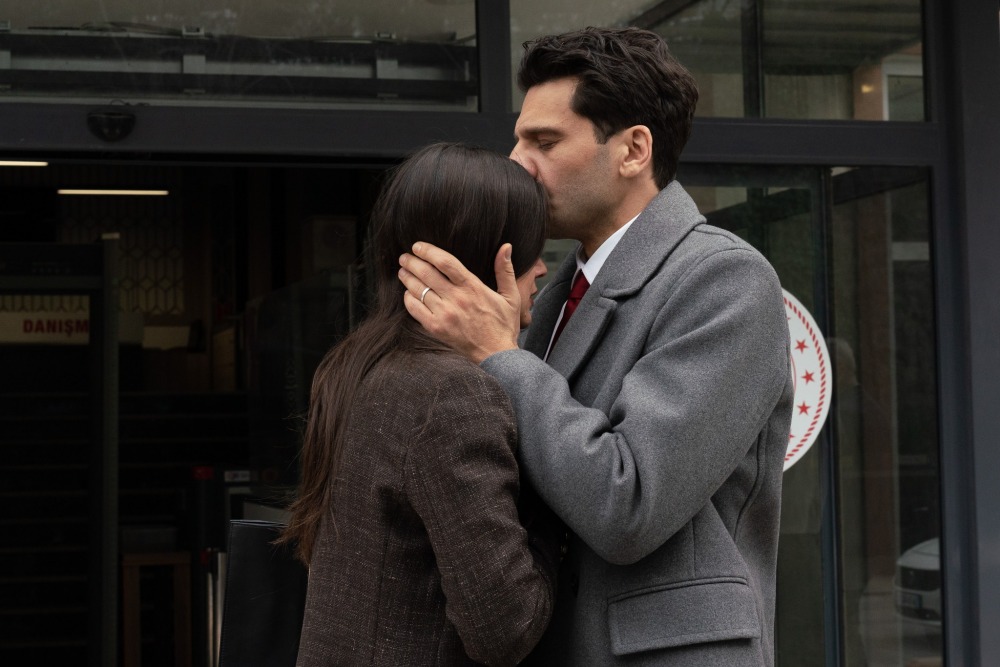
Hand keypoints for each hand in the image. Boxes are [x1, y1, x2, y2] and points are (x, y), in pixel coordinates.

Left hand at [399, 242, 520, 362]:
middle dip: (412, 262)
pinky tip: (408, 293)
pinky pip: (415, 309)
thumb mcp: (511, 296)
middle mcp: (456, 299)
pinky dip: (408, 298)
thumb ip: (505, 270)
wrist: (497, 355)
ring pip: (418, 290)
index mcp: (472, 287)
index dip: (428, 251)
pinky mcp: (436, 328)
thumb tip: (506, 246)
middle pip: (427, 273)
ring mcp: (444, 314)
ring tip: (403, 271)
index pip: (445, 262)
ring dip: (407, 278)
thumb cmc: (504, 325)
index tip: (418, 246)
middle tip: (404, 257)